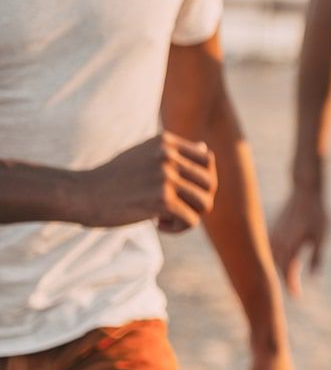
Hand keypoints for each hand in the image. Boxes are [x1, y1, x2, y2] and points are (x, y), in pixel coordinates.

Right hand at [74, 132, 216, 232]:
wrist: (81, 194)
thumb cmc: (112, 178)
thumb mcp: (142, 154)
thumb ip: (172, 152)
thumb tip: (205, 148)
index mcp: (166, 142)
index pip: (207, 159)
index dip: (202, 179)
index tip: (182, 191)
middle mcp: (169, 156)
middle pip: (210, 184)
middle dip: (197, 201)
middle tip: (174, 209)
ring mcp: (166, 176)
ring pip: (205, 203)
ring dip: (188, 216)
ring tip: (166, 217)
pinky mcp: (162, 200)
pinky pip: (192, 220)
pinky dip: (178, 228)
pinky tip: (157, 224)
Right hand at [269, 185, 327, 296]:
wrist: (306, 191)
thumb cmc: (317, 214)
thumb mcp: (321, 236)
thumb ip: (317, 257)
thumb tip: (313, 278)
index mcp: (291, 244)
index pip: (287, 271)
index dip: (291, 285)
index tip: (296, 295)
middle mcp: (279, 241)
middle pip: (278, 267)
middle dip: (285, 280)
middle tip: (294, 292)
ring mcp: (274, 235)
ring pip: (272, 258)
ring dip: (278, 269)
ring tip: (286, 280)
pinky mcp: (273, 229)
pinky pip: (270, 249)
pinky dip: (275, 259)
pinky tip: (279, 263)